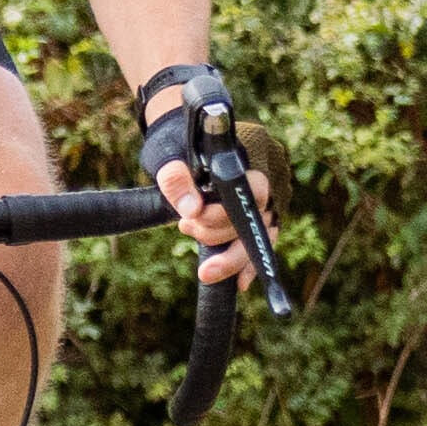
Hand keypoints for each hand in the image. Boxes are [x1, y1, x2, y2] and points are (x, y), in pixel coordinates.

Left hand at [135, 64, 260, 286]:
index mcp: (244, 164)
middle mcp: (259, 186)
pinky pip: (256, 246)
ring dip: (226, 253)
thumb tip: (190, 210)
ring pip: (254, 238)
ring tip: (192, 239)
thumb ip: (177, 179)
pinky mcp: (248, 220)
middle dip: (217, 235)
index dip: (223, 213)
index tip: (192, 219)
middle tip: (184, 228)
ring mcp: (257, 205)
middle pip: (252, 222)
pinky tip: (240, 284)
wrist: (178, 141)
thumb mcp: (168, 156)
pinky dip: (246, 265)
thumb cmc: (174, 144)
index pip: (249, 193)